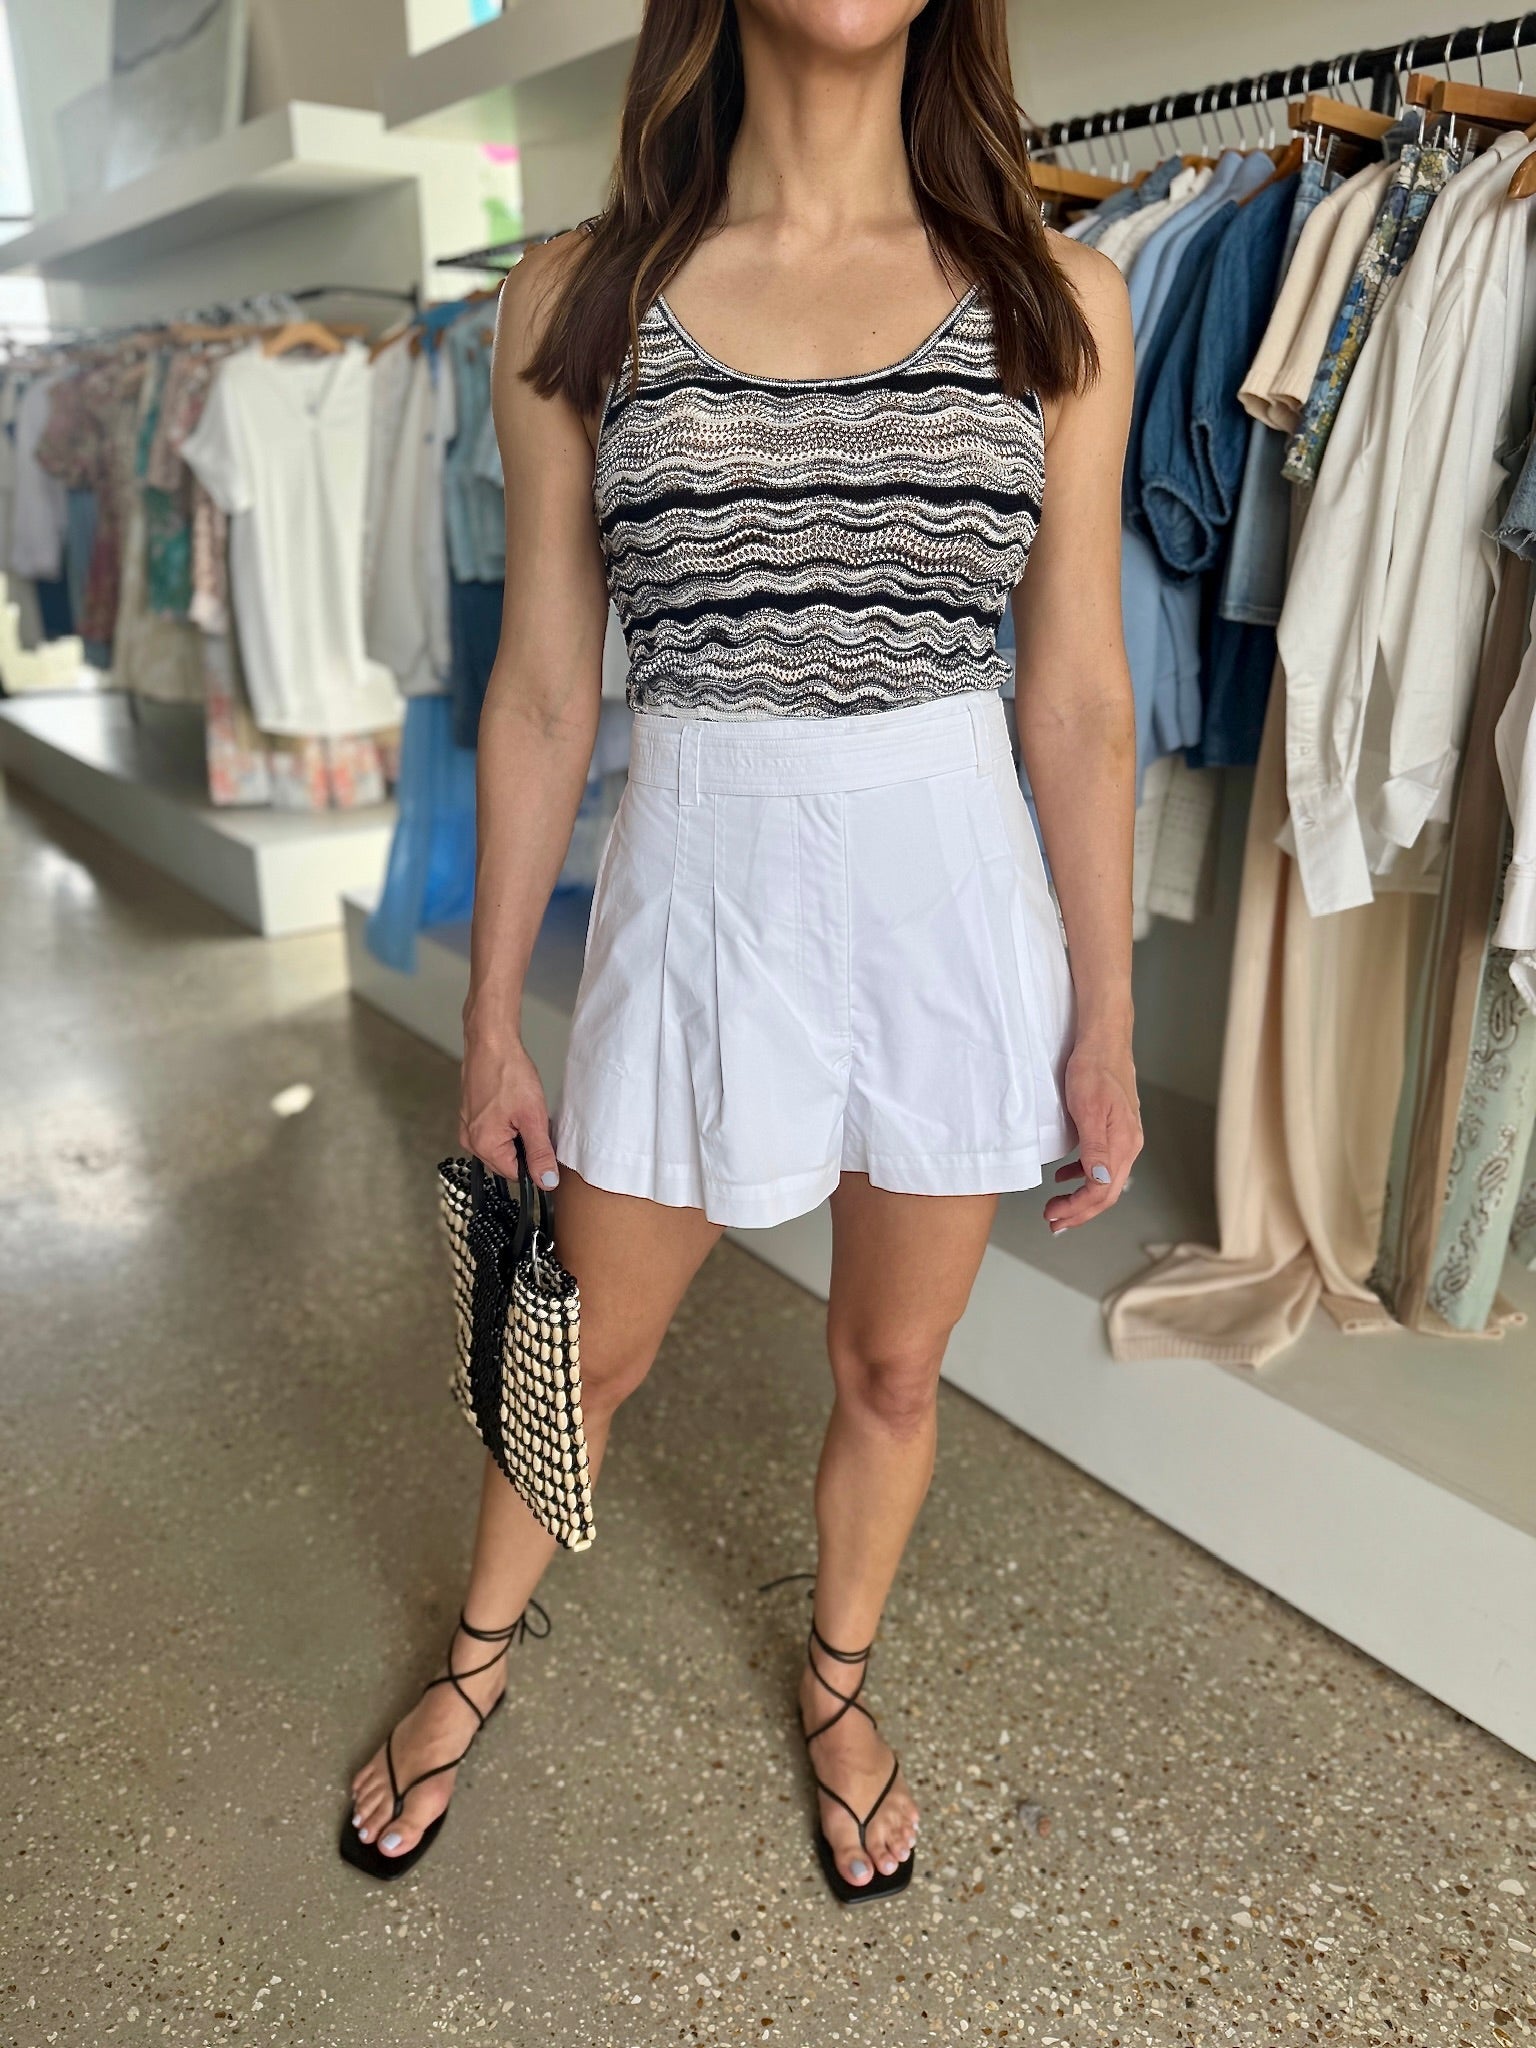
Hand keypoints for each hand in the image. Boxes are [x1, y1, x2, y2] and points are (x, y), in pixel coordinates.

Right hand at [459, 1030, 560, 1189]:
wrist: (491, 1042)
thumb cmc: (508, 1073)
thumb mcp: (533, 1117)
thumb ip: (540, 1153)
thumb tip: (546, 1182)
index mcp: (483, 1145)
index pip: (516, 1174)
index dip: (535, 1161)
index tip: (543, 1141)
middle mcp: (470, 1140)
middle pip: (508, 1160)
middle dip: (525, 1145)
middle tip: (532, 1119)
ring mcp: (468, 1127)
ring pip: (502, 1145)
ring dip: (517, 1133)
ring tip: (521, 1109)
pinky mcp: (470, 1115)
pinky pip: (493, 1130)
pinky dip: (507, 1122)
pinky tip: (512, 1104)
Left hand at [1044, 1039, 1141, 1232]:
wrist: (1104, 1041)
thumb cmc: (1094, 1070)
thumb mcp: (1089, 1110)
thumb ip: (1094, 1150)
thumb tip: (1098, 1183)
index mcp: (1123, 1144)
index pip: (1102, 1192)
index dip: (1078, 1209)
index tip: (1054, 1216)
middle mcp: (1127, 1145)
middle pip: (1106, 1192)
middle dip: (1079, 1212)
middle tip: (1053, 1222)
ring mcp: (1122, 1138)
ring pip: (1103, 1181)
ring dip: (1080, 1198)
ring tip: (1057, 1207)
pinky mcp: (1113, 1129)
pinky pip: (1100, 1164)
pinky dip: (1082, 1176)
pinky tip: (1065, 1175)